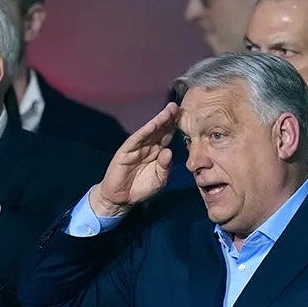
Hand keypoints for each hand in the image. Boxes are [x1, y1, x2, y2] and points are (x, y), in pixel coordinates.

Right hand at [91, 103, 179, 217]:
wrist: (122, 200)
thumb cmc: (141, 189)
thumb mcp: (159, 180)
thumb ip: (165, 167)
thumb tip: (169, 151)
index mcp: (158, 152)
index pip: (167, 136)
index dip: (175, 126)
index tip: (185, 115)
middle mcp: (148, 147)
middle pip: (160, 130)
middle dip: (168, 118)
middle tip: (177, 107)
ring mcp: (136, 148)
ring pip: (149, 132)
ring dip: (158, 121)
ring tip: (168, 112)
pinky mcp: (125, 152)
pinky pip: (136, 140)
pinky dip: (143, 133)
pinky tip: (152, 125)